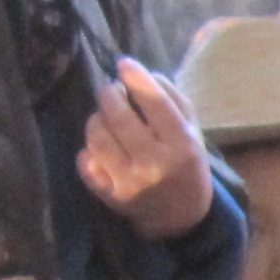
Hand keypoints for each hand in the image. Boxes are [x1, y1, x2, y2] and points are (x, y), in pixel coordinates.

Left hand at [78, 60, 216, 240]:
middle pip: (119, 117)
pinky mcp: (110, 197)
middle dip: (109, 94)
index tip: (124, 64)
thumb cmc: (186, 164)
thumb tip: (141, 73)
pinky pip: (85, 164)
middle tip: (110, 90)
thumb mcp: (193, 131)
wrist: (181, 216)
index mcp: (182, 145)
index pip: (155, 102)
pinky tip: (97, 148)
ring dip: (95, 119)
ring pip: (97, 138)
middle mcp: (155, 164)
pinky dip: (87, 150)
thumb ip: (173, 99)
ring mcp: (130, 183)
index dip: (136, 77)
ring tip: (103, 118)